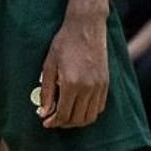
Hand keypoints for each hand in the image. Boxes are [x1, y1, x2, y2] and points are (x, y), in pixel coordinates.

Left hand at [37, 12, 108, 128]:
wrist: (86, 27)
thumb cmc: (64, 43)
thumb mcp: (49, 65)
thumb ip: (46, 91)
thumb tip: (43, 112)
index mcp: (71, 84)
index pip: (64, 114)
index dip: (53, 122)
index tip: (45, 122)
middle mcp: (88, 88)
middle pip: (78, 119)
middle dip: (64, 123)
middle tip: (53, 119)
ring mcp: (100, 87)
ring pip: (90, 117)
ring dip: (77, 121)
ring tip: (65, 116)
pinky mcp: (106, 84)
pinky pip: (99, 108)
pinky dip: (89, 113)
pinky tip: (78, 107)